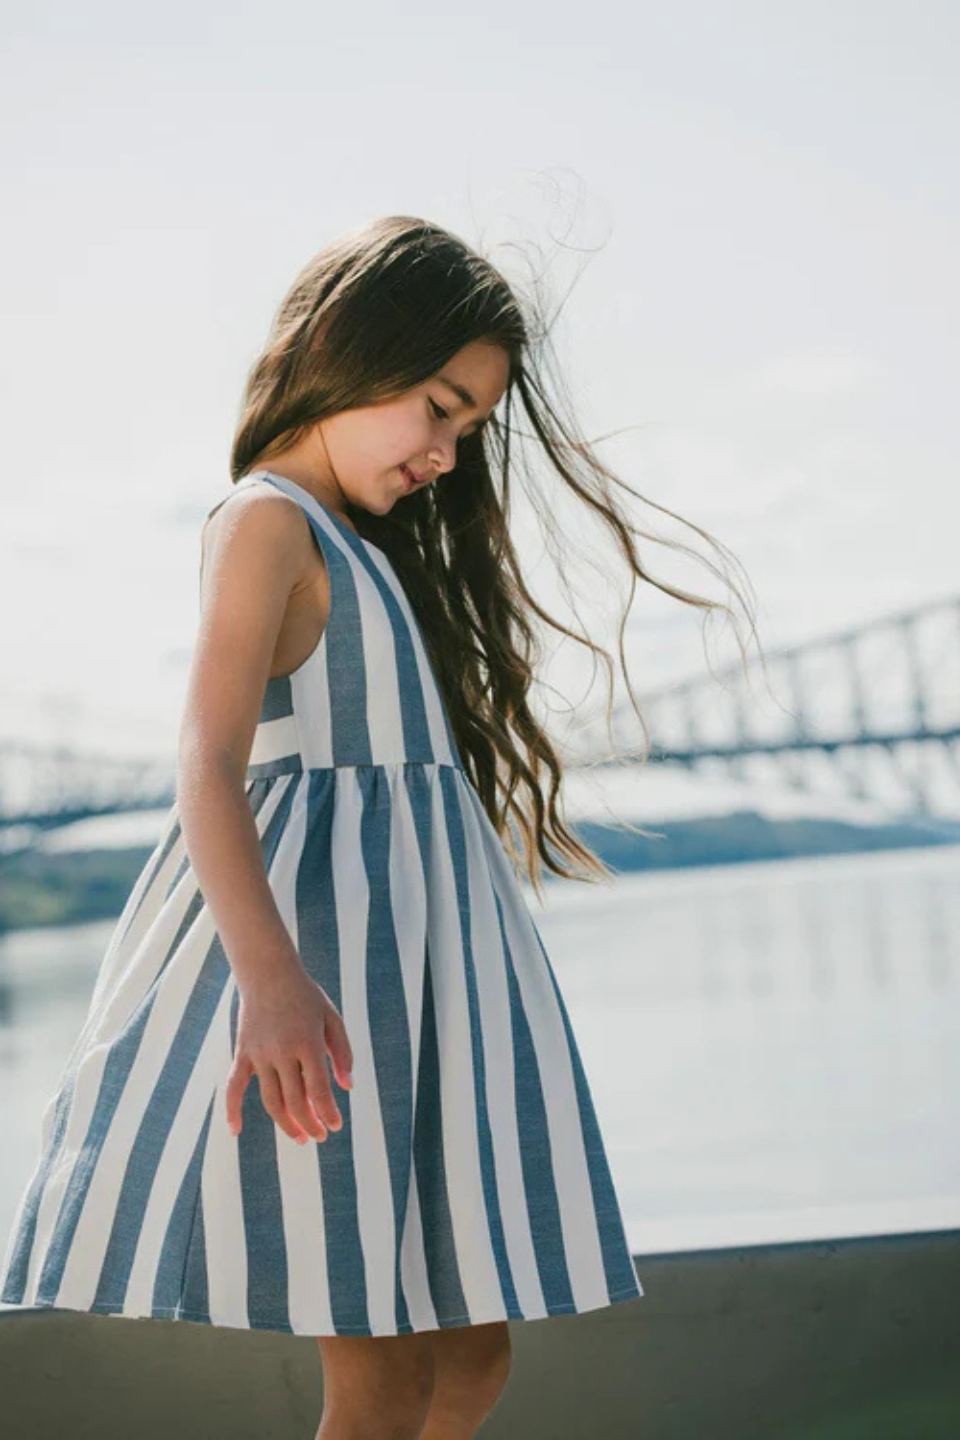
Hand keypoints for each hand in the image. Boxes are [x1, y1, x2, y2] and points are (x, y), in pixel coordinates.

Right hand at [225, 965, 353, 1143]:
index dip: (327, 1113)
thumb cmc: (305, 995)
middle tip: (320, 1136)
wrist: (267, 973)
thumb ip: (342, 1052)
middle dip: (310, 1124)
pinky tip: (235, 1131)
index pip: (319, 1089)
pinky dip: (232, 1110)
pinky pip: (234, 1087)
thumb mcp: (332, 1017)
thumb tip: (346, 1087)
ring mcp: (259, 1054)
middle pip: (295, 1101)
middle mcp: (282, 1052)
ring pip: (271, 1100)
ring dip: (285, 1124)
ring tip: (299, 1137)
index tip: (335, 1127)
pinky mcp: (243, 1053)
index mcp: (307, 1043)